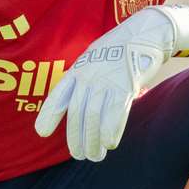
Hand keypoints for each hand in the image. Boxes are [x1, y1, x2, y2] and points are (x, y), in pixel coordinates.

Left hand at [34, 5, 188, 161]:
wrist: (146, 32)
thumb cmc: (121, 47)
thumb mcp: (95, 56)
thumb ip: (85, 76)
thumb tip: (78, 100)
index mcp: (78, 69)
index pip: (59, 95)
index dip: (49, 115)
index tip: (42, 133)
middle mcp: (89, 76)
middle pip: (77, 114)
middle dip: (76, 138)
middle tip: (80, 154)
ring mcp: (106, 81)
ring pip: (93, 118)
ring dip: (93, 141)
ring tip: (95, 156)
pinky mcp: (125, 85)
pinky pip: (114, 115)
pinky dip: (110, 132)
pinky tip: (109, 144)